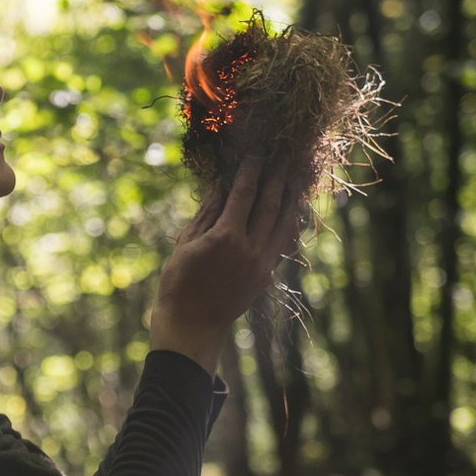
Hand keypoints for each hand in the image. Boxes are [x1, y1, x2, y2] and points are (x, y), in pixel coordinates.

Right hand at [150, 156, 303, 372]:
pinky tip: (292, 208)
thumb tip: (222, 184)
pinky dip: (289, 221)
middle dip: (277, 176)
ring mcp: (263, 263)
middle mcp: (250, 248)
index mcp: (226, 237)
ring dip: (292, 196)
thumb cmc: (179, 283)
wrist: (192, 325)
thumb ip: (208, 212)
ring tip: (297, 175)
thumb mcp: (186, 243)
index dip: (252, 169)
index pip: (244, 193)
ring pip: (284, 222)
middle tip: (283, 154)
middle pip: (270, 203)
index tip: (258, 151)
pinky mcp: (267, 275)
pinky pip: (283, 241)